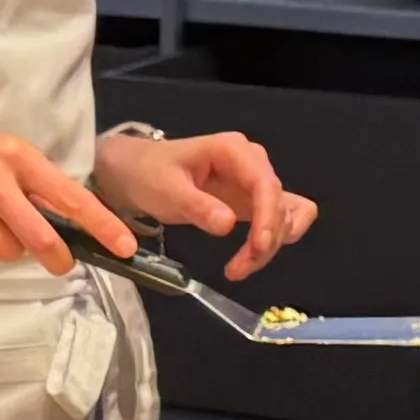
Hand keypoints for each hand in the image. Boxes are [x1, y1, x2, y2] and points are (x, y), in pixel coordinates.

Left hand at [100, 126, 316, 280]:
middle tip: (237, 269)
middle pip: (279, 203)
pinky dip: (272, 239)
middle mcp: (252, 162)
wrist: (136, 171)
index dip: (268, 216)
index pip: (264, 183)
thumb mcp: (165, 189)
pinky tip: (249, 257)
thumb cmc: (148, 174)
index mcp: (232, 150)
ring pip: (284, 215)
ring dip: (269, 245)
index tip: (259, 246)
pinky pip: (279, 219)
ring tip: (237, 269)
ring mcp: (254, 181)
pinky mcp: (252, 200)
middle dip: (266, 239)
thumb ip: (197, 206)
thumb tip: (228, 225)